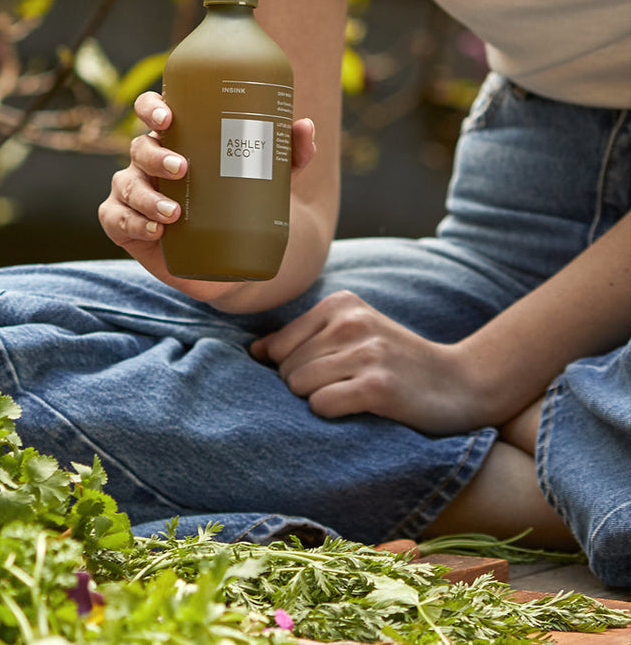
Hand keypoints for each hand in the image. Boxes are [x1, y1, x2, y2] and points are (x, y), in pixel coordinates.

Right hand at [98, 90, 316, 300]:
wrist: (232, 260)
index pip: (152, 110)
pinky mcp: (125, 224)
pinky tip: (154, 229)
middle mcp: (149, 161)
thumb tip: (305, 126)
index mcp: (176, 138)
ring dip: (147, 197)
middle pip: (140, 147)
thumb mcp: (270, 177)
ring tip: (174, 214)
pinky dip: (131, 221)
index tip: (169, 116)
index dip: (152, 107)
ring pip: (127, 183)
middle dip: (156, 156)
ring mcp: (133, 192)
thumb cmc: (243, 202)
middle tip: (182, 168)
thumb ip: (288, 152)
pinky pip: (115, 218)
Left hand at [250, 290, 491, 434]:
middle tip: (341, 391)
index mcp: (341, 303)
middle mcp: (351, 321)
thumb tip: (254, 351)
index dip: (292, 370)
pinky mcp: (378, 386)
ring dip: (318, 402)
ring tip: (350, 398)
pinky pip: (321, 405)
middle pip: (287, 368)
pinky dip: (332, 415)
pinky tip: (359, 409)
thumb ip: (305, 339)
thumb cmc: (399, 363)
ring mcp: (366, 352)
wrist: (463, 383)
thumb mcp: (354, 335)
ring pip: (299, 387)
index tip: (325, 377)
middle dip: (303, 389)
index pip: (279, 344)